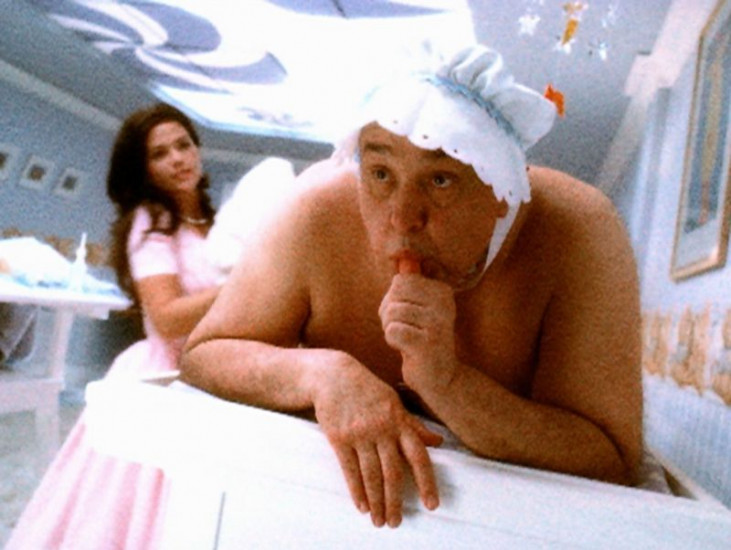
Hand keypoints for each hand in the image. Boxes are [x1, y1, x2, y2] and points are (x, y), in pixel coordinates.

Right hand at [311, 353, 441, 527]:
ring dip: (376, 501)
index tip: (431, 504)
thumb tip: (438, 442)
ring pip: (371, 475)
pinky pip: (349, 470)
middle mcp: (382, 429)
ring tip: (378, 520)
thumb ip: (415, 426)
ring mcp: (360, 434)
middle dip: (395, 502)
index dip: (426, 482)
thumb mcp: (395, 403)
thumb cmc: (368, 390)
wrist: (334, 375)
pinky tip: (361, 505)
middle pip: (392, 472)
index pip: (418, 456)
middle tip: (396, 522)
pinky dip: (356, 490)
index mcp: (399, 421)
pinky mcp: (339, 438)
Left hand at [379, 259, 458, 390]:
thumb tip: (404, 257)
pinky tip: (408, 350)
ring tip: (407, 340)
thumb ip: (410, 283)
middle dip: (390, 313)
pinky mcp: (427, 343)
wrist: (441, 377)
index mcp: (442, 291)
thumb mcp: (417, 308)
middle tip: (405, 329)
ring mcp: (437, 323)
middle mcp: (444, 304)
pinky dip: (393, 342)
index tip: (409, 316)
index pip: (400, 281)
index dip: (394, 300)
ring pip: (391, 313)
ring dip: (391, 329)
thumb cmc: (422, 339)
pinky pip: (392, 331)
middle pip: (394, 294)